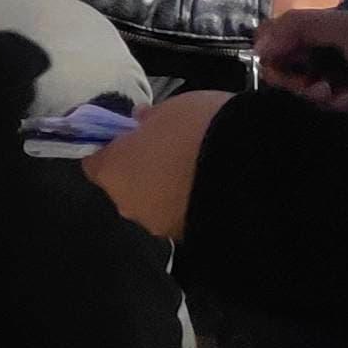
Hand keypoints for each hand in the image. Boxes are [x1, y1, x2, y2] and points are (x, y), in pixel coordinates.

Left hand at [84, 89, 226, 242]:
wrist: (252, 171)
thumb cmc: (198, 129)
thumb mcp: (169, 109)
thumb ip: (147, 120)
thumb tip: (139, 124)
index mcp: (112, 172)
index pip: (95, 162)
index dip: (111, 148)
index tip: (129, 136)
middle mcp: (129, 205)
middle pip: (126, 185)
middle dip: (142, 169)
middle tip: (168, 148)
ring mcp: (161, 226)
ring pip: (155, 203)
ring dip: (168, 188)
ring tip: (197, 166)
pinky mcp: (191, 237)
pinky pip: (183, 213)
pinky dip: (191, 200)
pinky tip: (212, 183)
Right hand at [257, 5, 347, 122]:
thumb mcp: (346, 26)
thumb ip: (298, 27)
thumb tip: (257, 47)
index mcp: (325, 33)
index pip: (280, 45)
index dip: (275, 59)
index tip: (282, 68)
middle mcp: (328, 59)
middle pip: (290, 76)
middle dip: (302, 85)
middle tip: (323, 89)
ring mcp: (340, 87)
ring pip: (307, 99)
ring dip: (323, 101)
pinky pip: (328, 117)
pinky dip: (341, 114)